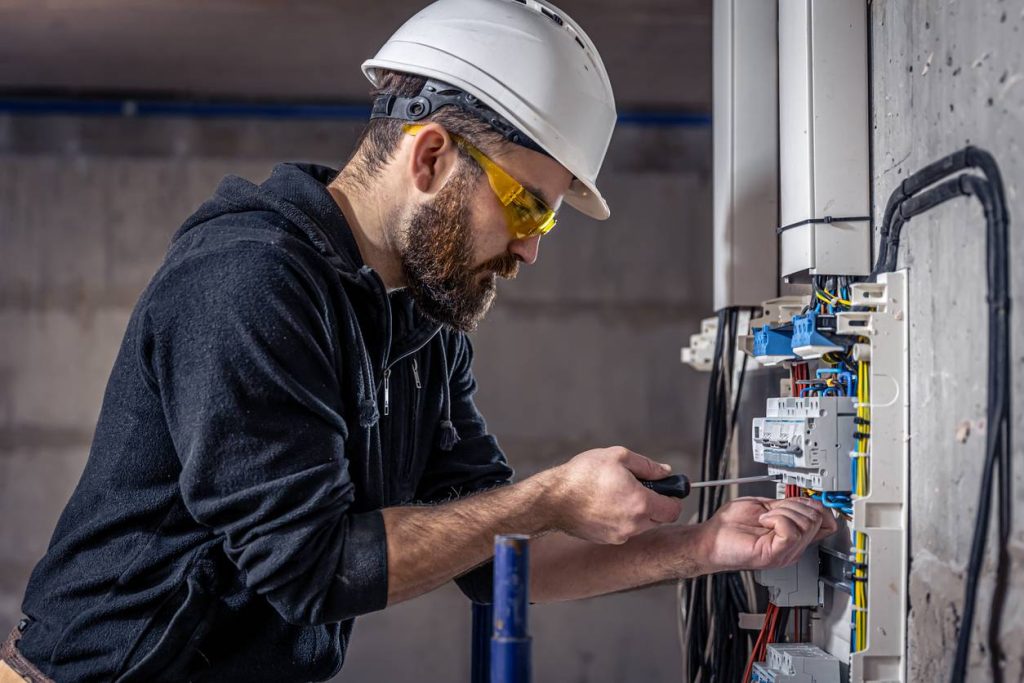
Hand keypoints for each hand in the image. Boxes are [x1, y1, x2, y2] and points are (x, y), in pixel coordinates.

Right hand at [545, 446, 683, 544]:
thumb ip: (647, 465)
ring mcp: (620, 535)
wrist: (553, 499)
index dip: (673, 497)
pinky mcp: (607, 539)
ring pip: (641, 525)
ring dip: (638, 512)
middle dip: (655, 504)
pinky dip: (621, 519)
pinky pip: (624, 530)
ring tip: (617, 494)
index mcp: (641, 503)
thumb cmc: (582, 476)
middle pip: (659, 519)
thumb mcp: (618, 457)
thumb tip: (665, 471)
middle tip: (639, 487)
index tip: (666, 489)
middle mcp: (633, 524)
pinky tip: (605, 504)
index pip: (673, 509)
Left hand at [694, 496, 837, 571]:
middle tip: (773, 510)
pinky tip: (764, 521)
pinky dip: (777, 518)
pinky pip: (791, 531)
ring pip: (806, 523)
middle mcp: (793, 547)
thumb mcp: (766, 508)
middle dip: (794, 505)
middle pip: (817, 519)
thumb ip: (788, 506)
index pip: (826, 523)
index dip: (818, 506)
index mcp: (793, 535)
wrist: (710, 538)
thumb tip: (808, 501)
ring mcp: (786, 553)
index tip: (803, 501)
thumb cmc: (730, 526)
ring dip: (782, 511)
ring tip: (765, 518)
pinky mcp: (775, 555)